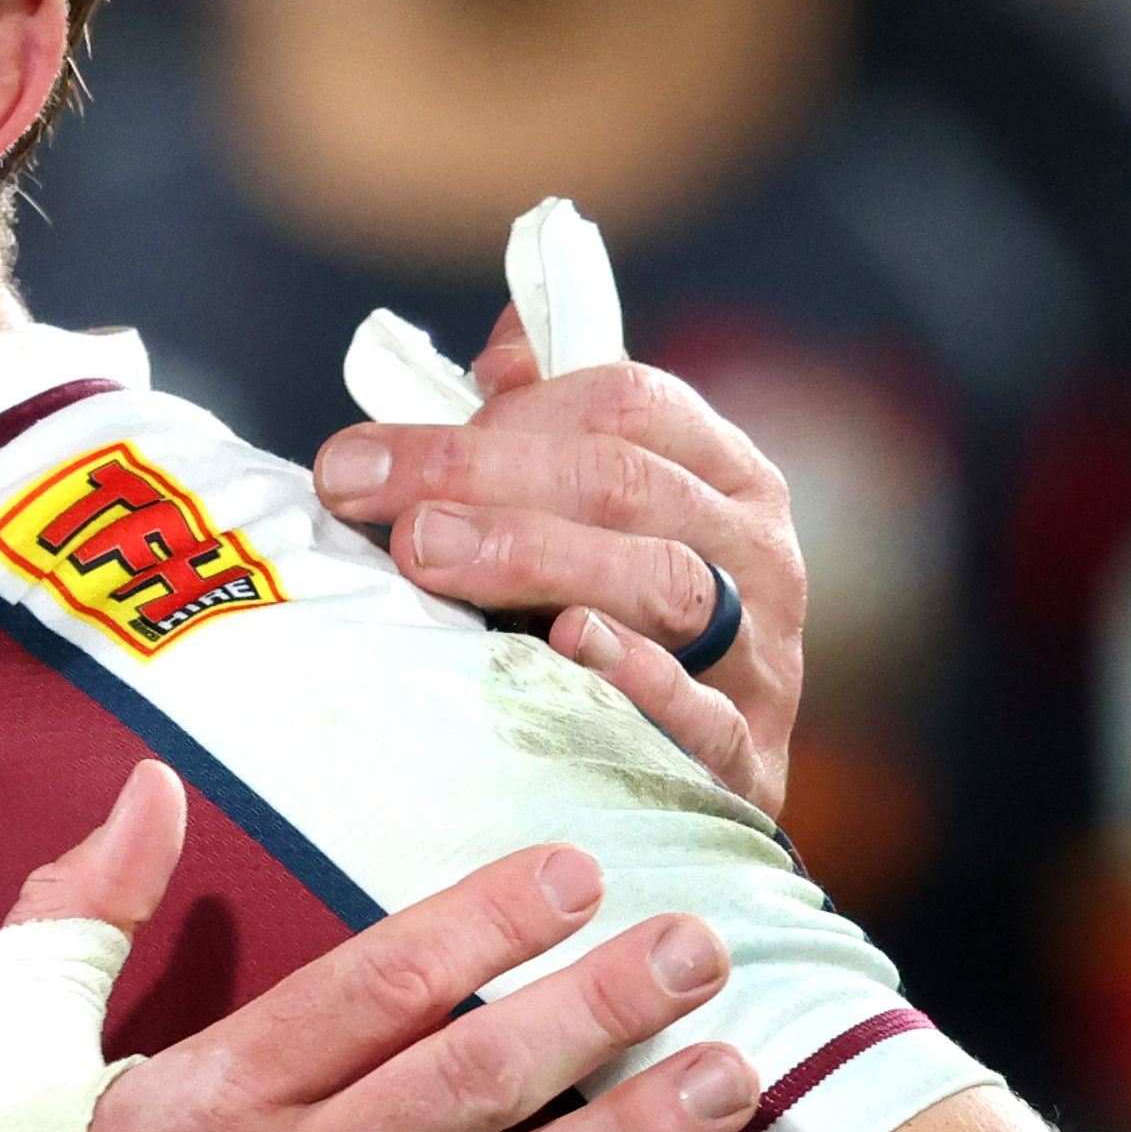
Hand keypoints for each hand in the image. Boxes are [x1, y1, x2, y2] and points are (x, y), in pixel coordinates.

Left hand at [317, 340, 812, 822]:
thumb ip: (552, 426)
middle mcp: (757, 551)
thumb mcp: (601, 514)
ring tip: (430, 555)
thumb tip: (502, 354)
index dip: (497, 415)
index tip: (368, 454)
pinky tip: (567, 645)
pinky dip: (637, 676)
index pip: (624, 403)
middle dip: (483, 479)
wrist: (702, 777)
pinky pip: (701, 711)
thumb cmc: (628, 625)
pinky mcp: (750, 757)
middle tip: (377, 505)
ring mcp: (762, 653)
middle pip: (624, 484)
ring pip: (661, 581)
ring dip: (537, 558)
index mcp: (722, 472)